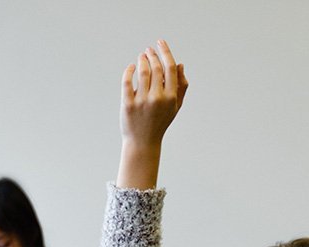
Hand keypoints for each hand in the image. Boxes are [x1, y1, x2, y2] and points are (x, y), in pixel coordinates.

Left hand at [117, 40, 187, 189]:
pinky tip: (131, 67)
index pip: (169, 68)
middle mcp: (157, 98)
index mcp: (170, 97)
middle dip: (152, 55)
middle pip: (155, 68)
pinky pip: (127, 81)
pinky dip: (129, 70)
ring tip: (141, 57)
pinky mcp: (128, 105)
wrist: (143, 142)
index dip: (165, 52)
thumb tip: (180, 64)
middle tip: (148, 51)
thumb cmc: (160, 122)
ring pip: (142, 72)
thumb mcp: (175, 107)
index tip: (160, 42)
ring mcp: (142, 101)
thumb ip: (181, 86)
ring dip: (141, 60)